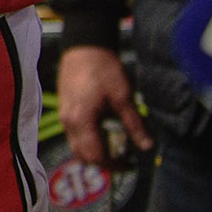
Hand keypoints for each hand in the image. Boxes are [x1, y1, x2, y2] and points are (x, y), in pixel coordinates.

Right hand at [57, 43, 149, 167]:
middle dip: (103, 162)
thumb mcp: (123, 96)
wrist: (84, 46)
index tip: (130, 163)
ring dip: (94, 152)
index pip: (95, 155)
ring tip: (115, 147)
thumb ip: (134, 124)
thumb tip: (147, 146)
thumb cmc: (103, 69)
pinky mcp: (64, 109)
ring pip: (76, 146)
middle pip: (82, 155)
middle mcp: (68, 122)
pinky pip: (74, 134)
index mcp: (81, 120)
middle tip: (123, 159)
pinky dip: (88, 140)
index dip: (114, 164)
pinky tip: (103, 132)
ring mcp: (64, 116)